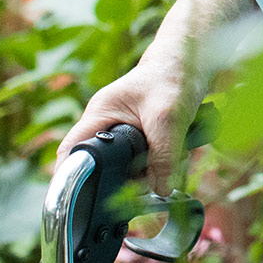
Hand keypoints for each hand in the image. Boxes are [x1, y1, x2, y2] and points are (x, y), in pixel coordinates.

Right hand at [56, 45, 206, 196]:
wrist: (195, 59)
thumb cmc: (174, 76)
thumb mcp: (168, 117)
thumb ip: (163, 155)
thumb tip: (159, 189)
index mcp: (100, 114)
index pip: (71, 150)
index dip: (67, 177)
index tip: (73, 203)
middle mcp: (107, 124)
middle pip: (102, 165)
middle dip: (122, 179)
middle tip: (142, 187)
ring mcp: (125, 131)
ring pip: (128, 166)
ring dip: (149, 172)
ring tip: (169, 163)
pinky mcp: (145, 136)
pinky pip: (148, 160)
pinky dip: (162, 163)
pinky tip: (179, 156)